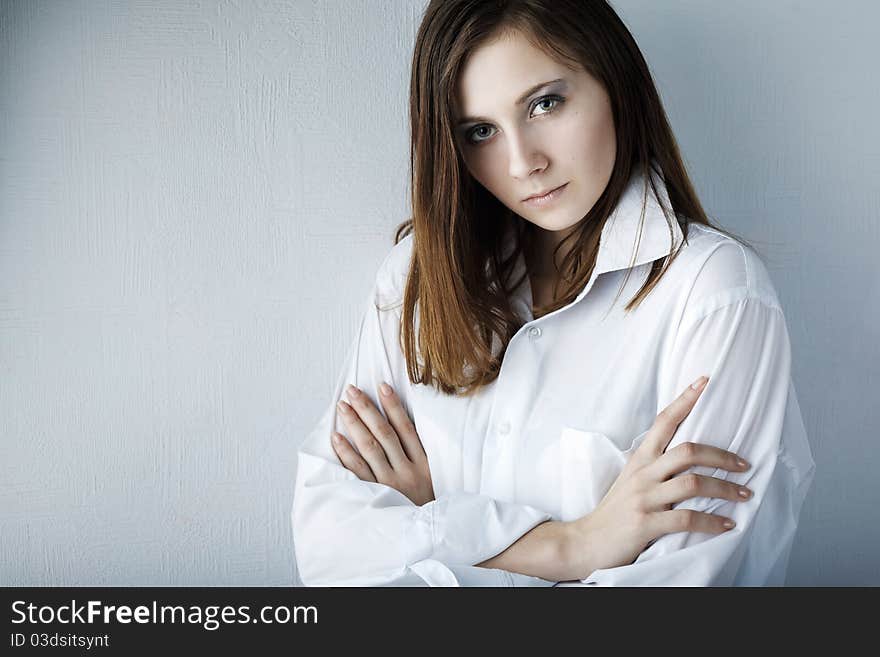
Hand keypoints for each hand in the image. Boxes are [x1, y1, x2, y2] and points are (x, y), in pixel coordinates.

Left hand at [331, 382, 434, 505]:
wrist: (428, 538)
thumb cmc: (428, 505)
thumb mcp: (434, 479)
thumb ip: (421, 455)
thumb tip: (403, 425)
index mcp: (424, 464)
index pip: (406, 428)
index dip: (393, 406)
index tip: (381, 386)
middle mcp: (407, 472)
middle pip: (384, 434)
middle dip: (367, 409)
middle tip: (352, 390)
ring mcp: (390, 484)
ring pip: (370, 448)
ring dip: (355, 424)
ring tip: (342, 407)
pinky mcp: (376, 496)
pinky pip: (358, 471)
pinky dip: (347, 453)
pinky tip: (337, 437)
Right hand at [561, 376, 752, 580]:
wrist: (585, 542)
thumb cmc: (613, 512)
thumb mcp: (630, 480)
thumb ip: (653, 467)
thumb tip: (686, 456)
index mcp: (639, 459)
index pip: (663, 422)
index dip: (684, 400)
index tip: (704, 381)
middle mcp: (642, 474)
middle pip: (688, 451)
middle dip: (721, 456)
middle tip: (744, 464)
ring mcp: (644, 498)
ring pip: (693, 483)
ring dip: (725, 489)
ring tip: (745, 494)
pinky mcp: (646, 523)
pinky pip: (687, 518)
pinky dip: (712, 522)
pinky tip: (727, 525)